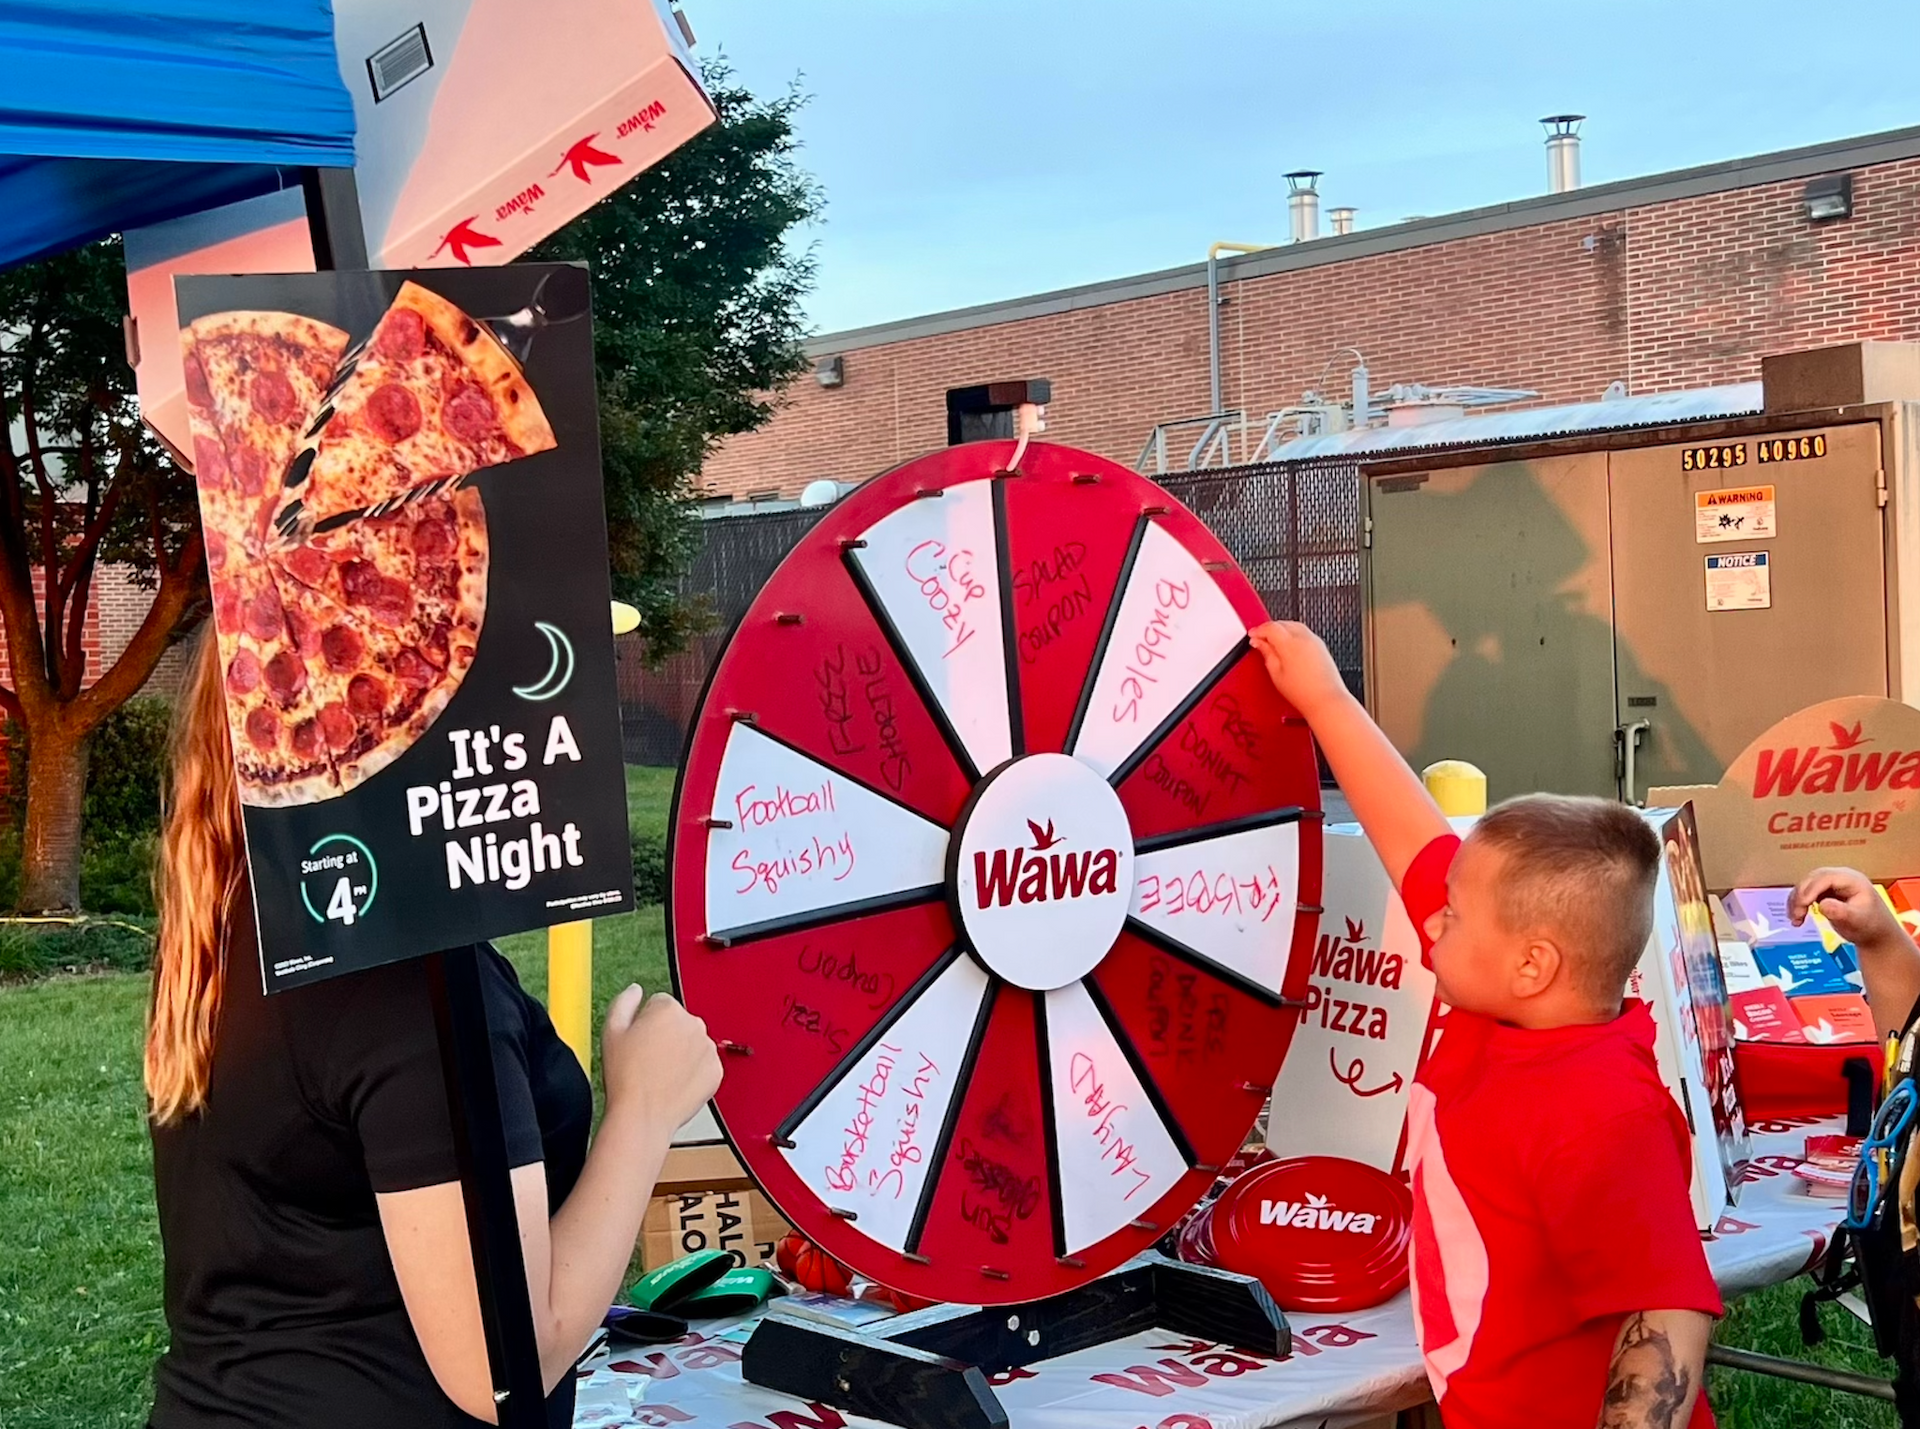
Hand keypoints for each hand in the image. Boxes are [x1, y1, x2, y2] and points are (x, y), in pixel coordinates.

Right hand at [600, 985, 722, 1132]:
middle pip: (679, 1022)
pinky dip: (693, 1072)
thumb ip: (624, 1001)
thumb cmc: (625, 1077)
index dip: (645, 1022)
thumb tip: (636, 990)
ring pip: (692, 1043)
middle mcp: (693, 1023)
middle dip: (666, 1035)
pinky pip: (704, 1065)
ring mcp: (708, 1048)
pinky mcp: (716, 1070)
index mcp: (668, 1009)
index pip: (659, 1004)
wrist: (642, 1115)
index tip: (639, 1040)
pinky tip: (675, 1083)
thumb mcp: (611, 1031)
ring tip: (660, 1074)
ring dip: (681, 1053)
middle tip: (648, 1060)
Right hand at [1248, 621, 1348, 716]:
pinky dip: (1293, 634)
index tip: (1253, 635)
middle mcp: (1303, 638)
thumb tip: (1259, 643)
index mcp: (1289, 643)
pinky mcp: (1321, 646)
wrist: (1326, 700)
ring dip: (1282, 630)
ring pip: (1294, 625)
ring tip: (1273, 642)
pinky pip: (1304, 633)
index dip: (1258, 630)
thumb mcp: (1276, 674)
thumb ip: (1266, 654)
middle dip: (1269, 629)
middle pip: (1282, 624)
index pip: (1270, 627)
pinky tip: (1289, 646)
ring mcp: (1314, 641)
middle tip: (1260, 638)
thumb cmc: (1304, 692)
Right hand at [1789, 867, 1901, 949]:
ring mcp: (1832, 883)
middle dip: (1800, 896)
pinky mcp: (1825, 891)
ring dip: (1796, 901)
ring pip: (1806, 885)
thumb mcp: (1857, 920)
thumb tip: (1822, 905)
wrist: (1875, 934)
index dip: (1810, 889)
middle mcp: (1840, 877)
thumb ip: (1841, 912)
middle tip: (1796, 915)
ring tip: (1795, 919)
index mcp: (1852, 880)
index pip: (1825, 878)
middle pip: (1812, 879)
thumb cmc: (1870, 926)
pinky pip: (1806, 893)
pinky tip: (1797, 917)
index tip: (1802, 905)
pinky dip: (1798, 904)